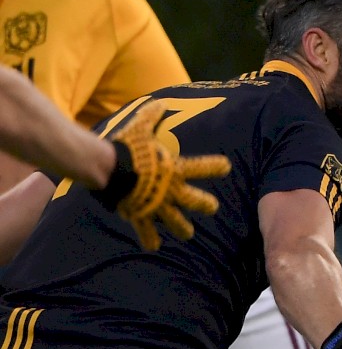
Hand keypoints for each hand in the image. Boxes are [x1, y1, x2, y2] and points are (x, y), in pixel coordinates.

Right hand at [98, 99, 232, 250]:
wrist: (107, 167)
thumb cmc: (126, 147)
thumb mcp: (140, 130)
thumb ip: (151, 117)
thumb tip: (159, 102)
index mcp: (174, 169)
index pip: (199, 167)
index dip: (213, 167)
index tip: (226, 167)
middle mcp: (170, 189)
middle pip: (193, 199)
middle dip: (204, 204)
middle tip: (213, 208)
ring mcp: (157, 203)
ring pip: (174, 218)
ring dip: (181, 227)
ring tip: (189, 235)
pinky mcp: (140, 212)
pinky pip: (145, 229)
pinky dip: (149, 238)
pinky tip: (154, 247)